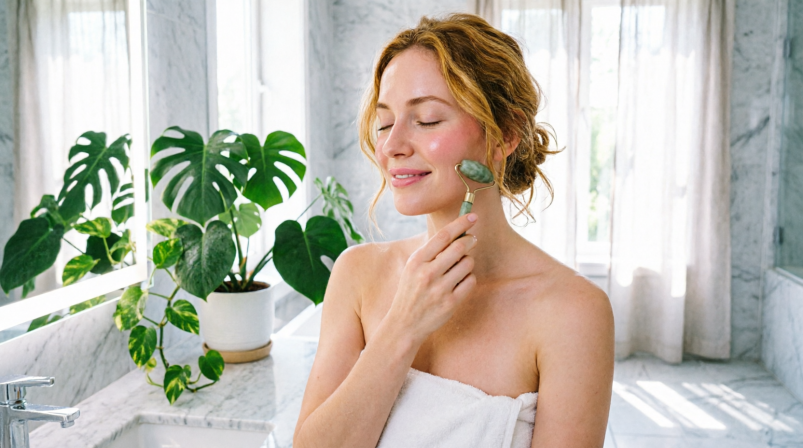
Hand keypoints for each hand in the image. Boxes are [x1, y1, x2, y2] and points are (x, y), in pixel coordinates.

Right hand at [387, 213, 477, 343]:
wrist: (405, 324)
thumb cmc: (411, 291)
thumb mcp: (412, 268)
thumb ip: (431, 251)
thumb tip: (456, 232)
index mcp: (417, 261)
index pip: (443, 235)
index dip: (461, 223)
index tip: (473, 216)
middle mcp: (428, 273)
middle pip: (459, 247)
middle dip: (470, 240)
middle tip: (473, 239)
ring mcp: (440, 289)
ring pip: (468, 263)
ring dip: (468, 262)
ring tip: (459, 268)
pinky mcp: (451, 303)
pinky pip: (471, 281)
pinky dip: (469, 279)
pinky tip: (460, 283)